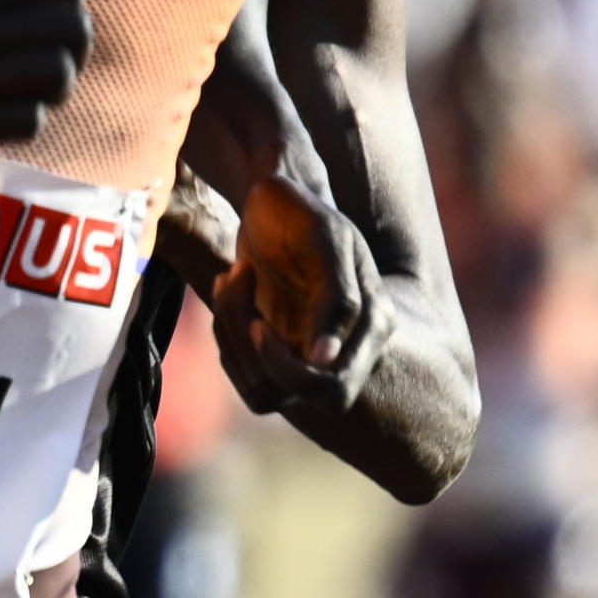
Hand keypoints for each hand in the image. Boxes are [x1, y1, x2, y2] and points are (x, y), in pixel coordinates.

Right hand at [0, 0, 96, 170]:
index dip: (71, 9)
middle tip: (50, 63)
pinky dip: (26, 121)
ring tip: (30, 93)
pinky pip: (27, 120)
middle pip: (72, 29)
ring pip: (57, 74)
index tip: (48, 26)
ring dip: (56, 89)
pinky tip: (1, 117)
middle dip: (75, 49)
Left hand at [208, 172, 388, 418]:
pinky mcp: (278, 353)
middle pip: (298, 394)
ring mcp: (310, 354)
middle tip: (246, 314)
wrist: (273, 203)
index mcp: (372, 323)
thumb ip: (337, 298)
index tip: (257, 326)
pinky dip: (225, 337)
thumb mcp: (325, 240)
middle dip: (257, 358)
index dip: (288, 369)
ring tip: (232, 279)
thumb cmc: (302, 213)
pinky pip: (245, 375)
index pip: (333, 385)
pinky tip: (228, 290)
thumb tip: (326, 360)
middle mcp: (347, 348)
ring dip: (233, 337)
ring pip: (263, 388)